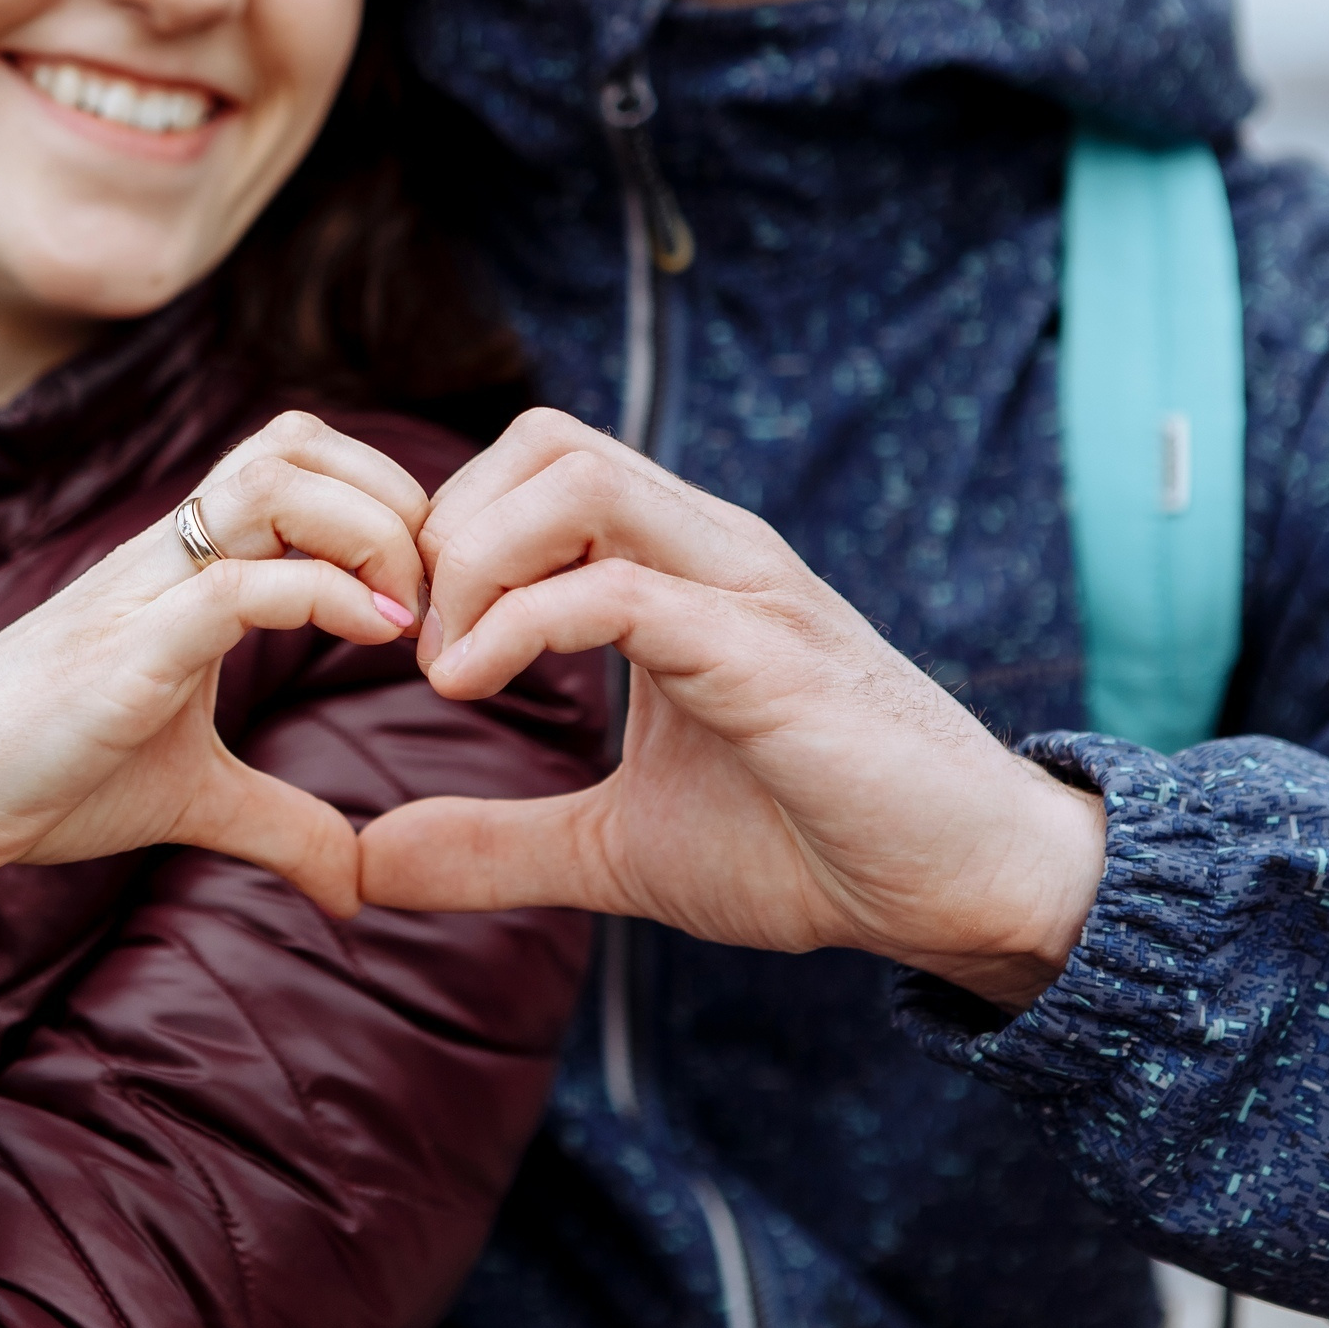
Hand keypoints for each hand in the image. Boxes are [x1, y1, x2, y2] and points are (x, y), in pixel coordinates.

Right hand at [0, 411, 428, 996]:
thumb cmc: (35, 776)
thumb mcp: (188, 799)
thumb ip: (278, 823)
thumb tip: (358, 887)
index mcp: (184, 568)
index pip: (300, 457)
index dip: (386, 500)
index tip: (427, 599)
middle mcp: (166, 557)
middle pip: (297, 439)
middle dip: (394, 496)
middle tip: (430, 601)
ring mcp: (142, 597)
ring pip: (274, 481)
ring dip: (370, 530)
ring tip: (403, 617)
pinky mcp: (121, 657)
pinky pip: (235, 584)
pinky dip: (322, 594)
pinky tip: (376, 639)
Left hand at [358, 411, 1106, 1010]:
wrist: (962, 890)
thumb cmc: (810, 846)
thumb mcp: (615, 848)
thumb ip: (495, 841)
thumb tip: (367, 862)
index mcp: (676, 569)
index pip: (534, 467)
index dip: (444, 531)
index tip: (404, 640)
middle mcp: (710, 550)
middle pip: (545, 438)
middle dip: (446, 525)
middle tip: (413, 642)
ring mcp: (742, 589)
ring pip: (575, 477)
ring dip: (476, 560)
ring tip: (445, 666)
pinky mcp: (764, 653)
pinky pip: (619, 588)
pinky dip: (520, 625)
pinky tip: (472, 688)